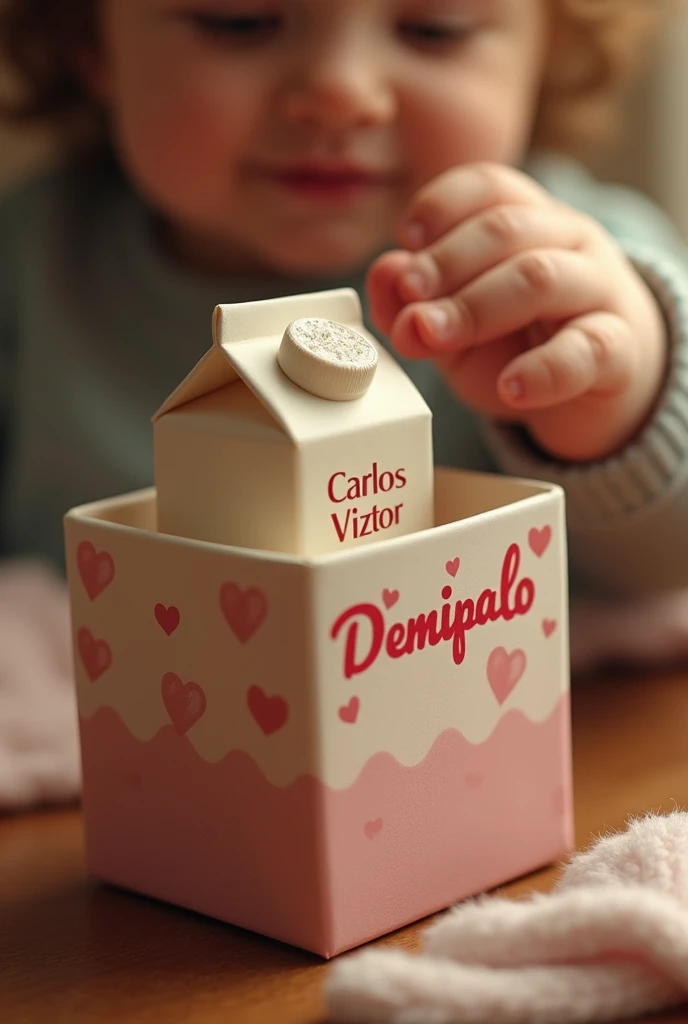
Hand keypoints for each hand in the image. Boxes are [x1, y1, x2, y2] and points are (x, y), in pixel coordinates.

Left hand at [367, 163, 667, 461]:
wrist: (597, 388)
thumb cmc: (521, 343)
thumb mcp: (457, 325)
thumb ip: (414, 303)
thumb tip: (384, 273)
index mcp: (528, 221)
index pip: (490, 186)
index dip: (443, 205)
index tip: (406, 237)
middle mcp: (568, 242)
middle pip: (507, 230)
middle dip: (446, 263)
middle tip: (407, 297)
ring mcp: (599, 291)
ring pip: (543, 278)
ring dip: (477, 307)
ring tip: (432, 337)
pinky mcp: (618, 350)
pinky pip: (587, 349)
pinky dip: (545, 370)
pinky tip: (511, 386)